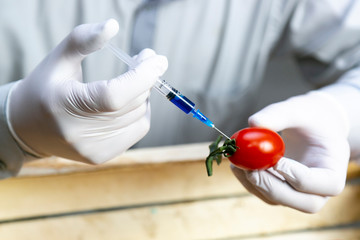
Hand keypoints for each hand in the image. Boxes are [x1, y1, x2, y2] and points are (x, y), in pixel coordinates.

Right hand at [7, 19, 167, 163]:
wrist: (30, 127)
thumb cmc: (45, 88)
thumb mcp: (58, 59)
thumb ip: (83, 40)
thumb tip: (112, 26)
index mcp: (64, 106)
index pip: (114, 96)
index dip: (142, 77)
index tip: (158, 59)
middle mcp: (79, 134)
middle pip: (131, 104)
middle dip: (145, 78)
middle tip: (143, 60)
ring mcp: (93, 149)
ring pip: (139, 115)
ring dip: (143, 93)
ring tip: (133, 79)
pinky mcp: (103, 156)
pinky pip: (138, 129)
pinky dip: (141, 111)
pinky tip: (130, 101)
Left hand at [231, 91, 349, 212]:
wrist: (308, 124)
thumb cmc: (308, 116)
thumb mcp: (298, 109)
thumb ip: (278, 114)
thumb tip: (254, 123)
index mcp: (335, 169)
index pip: (325, 184)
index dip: (298, 176)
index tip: (276, 160)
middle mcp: (321, 189)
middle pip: (305, 203)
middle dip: (274, 188)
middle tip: (251, 170)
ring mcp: (300, 193)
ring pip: (280, 201)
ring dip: (256, 186)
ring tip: (238, 164)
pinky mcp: (280, 190)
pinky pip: (264, 194)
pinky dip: (248, 183)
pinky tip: (237, 165)